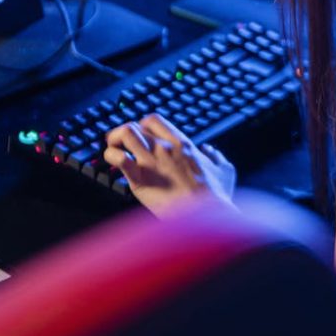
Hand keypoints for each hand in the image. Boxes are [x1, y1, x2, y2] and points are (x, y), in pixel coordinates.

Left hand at [104, 114, 236, 217]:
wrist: (207, 216)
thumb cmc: (216, 195)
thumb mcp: (224, 169)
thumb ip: (216, 156)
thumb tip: (210, 151)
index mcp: (181, 143)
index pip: (153, 120)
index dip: (141, 126)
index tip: (140, 136)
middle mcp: (163, 148)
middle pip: (134, 125)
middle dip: (122, 132)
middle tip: (120, 144)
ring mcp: (150, 162)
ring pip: (124, 135)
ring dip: (114, 141)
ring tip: (113, 150)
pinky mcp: (140, 181)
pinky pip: (119, 159)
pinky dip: (112, 157)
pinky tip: (113, 163)